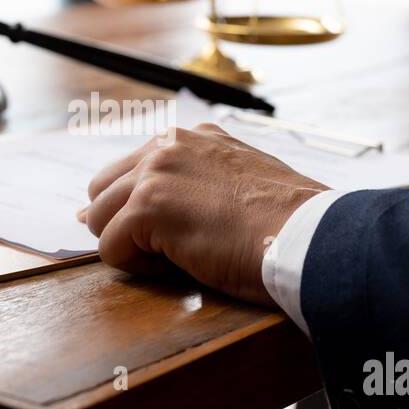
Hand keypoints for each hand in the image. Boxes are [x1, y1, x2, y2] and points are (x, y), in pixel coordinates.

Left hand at [81, 125, 328, 305]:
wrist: (309, 236)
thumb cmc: (287, 223)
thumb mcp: (241, 183)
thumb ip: (198, 183)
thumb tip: (149, 209)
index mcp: (191, 138)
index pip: (129, 170)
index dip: (134, 210)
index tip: (160, 234)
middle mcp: (168, 145)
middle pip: (101, 190)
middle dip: (122, 225)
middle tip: (168, 251)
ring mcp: (154, 174)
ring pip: (98, 220)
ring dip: (131, 247)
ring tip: (181, 258)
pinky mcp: (146, 208)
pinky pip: (110, 251)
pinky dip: (140, 269)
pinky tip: (183, 266)